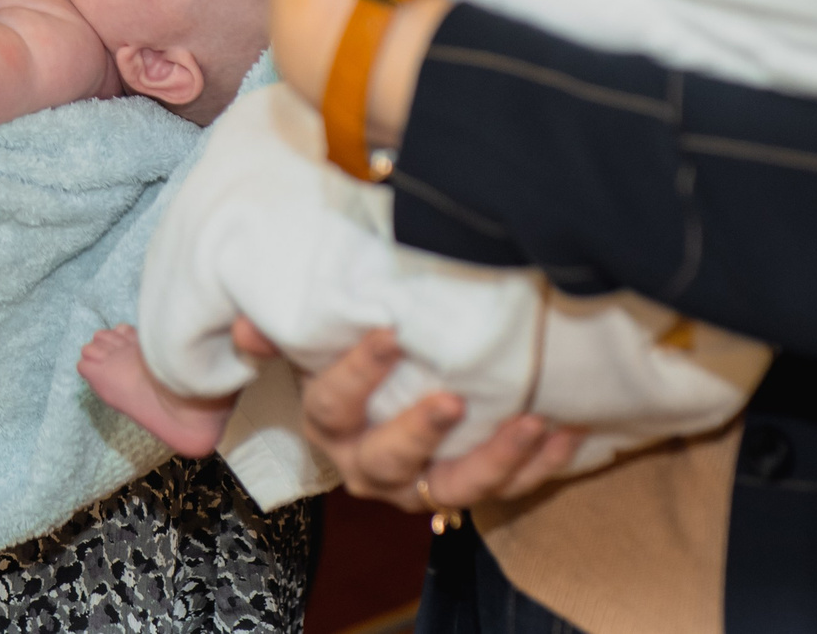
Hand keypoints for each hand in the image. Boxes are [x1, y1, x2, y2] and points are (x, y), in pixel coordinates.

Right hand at [234, 321, 583, 512]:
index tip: (390, 333)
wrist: (384, 398)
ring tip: (531, 421)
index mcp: (329, 427)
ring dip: (497, 459)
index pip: (332, 407)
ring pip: (457, 489)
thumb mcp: (308, 345)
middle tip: (452, 397)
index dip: (357, 374)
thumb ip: (280, 334)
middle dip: (421, 432)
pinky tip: (567, 428)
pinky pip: (511, 488)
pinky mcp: (469, 490)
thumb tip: (249, 327)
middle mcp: (370, 466)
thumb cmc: (347, 364)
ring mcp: (422, 485)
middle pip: (391, 461)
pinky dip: (543, 463)